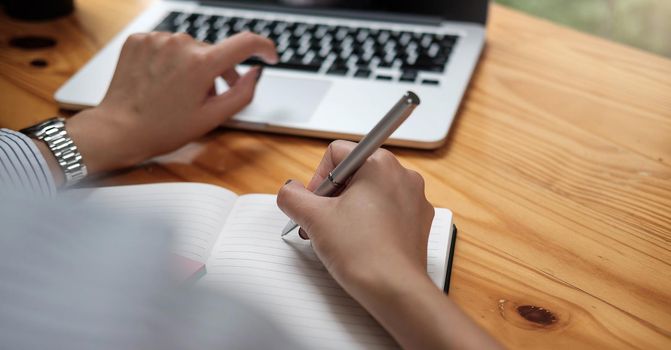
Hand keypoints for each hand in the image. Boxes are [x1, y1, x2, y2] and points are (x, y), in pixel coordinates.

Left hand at [63, 32, 277, 178]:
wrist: (119, 130)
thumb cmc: (164, 129)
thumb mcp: (212, 118)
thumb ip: (242, 93)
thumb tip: (256, 71)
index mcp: (201, 63)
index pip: (245, 42)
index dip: (264, 47)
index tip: (269, 55)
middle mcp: (180, 44)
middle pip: (215, 51)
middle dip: (218, 72)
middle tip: (207, 98)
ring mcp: (157, 39)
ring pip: (190, 48)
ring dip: (193, 65)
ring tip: (180, 92)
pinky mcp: (139, 39)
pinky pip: (167, 45)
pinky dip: (171, 60)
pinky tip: (162, 81)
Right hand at [277, 141, 502, 349]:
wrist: (394, 289)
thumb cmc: (363, 253)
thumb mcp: (313, 218)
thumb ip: (292, 196)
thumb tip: (289, 191)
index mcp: (380, 163)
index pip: (336, 153)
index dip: (317, 180)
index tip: (315, 203)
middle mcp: (402, 175)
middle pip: (354, 174)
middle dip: (333, 198)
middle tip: (322, 223)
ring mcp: (414, 199)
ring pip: (371, 194)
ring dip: (349, 211)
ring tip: (339, 236)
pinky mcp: (418, 222)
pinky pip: (388, 212)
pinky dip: (370, 223)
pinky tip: (359, 243)